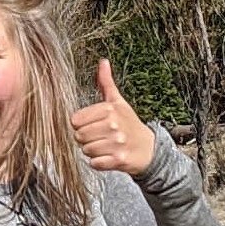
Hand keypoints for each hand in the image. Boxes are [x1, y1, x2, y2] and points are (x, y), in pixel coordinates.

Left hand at [69, 61, 156, 177]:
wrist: (149, 149)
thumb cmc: (129, 124)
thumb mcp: (118, 102)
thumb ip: (106, 83)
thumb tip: (103, 62)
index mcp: (109, 109)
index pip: (75, 121)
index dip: (82, 125)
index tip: (95, 125)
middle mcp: (113, 125)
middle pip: (79, 136)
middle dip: (87, 139)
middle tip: (101, 137)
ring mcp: (116, 143)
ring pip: (86, 151)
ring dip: (93, 151)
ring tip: (106, 147)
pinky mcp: (118, 159)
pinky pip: (94, 163)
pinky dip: (99, 163)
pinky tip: (109, 157)